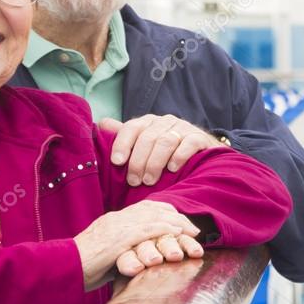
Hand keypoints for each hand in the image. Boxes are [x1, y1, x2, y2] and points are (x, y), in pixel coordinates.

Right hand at [73, 200, 199, 290]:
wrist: (63, 267)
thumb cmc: (81, 266)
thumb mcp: (103, 253)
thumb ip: (120, 250)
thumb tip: (135, 259)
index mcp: (113, 220)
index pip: (145, 208)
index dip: (165, 213)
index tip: (180, 221)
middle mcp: (117, 219)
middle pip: (153, 210)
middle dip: (176, 218)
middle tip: (193, 229)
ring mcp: (117, 227)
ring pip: (153, 218)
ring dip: (176, 224)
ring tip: (191, 233)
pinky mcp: (118, 240)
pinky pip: (146, 231)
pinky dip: (164, 231)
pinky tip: (177, 235)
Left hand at [99, 114, 223, 185]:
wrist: (201, 155)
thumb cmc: (166, 153)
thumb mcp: (144, 144)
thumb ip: (125, 136)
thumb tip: (101, 125)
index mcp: (148, 122)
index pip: (132, 127)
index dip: (122, 143)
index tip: (116, 162)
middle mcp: (165, 122)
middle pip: (148, 137)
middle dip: (138, 161)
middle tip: (134, 181)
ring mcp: (183, 128)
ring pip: (166, 141)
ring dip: (155, 162)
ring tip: (149, 181)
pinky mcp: (199, 137)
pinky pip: (188, 143)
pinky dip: (179, 156)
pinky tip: (172, 169)